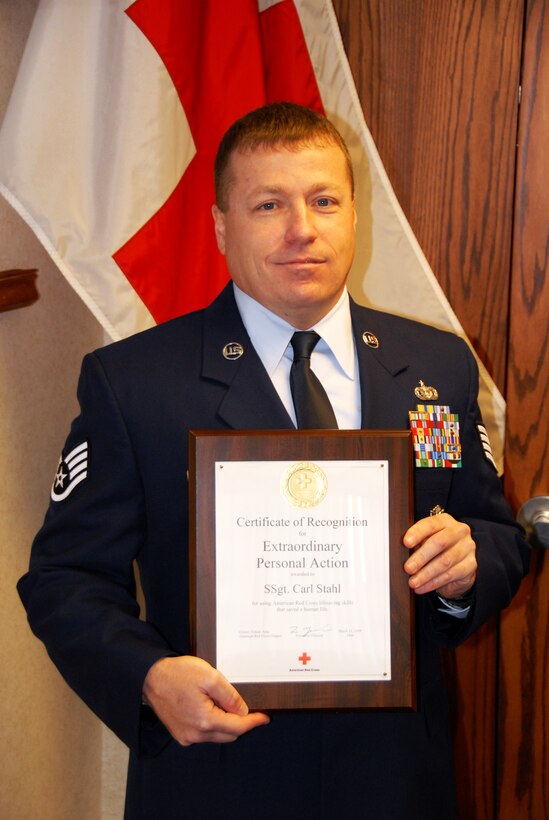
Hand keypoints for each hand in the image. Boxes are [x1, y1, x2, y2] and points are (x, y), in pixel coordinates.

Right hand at [142, 655, 269, 745]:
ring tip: (224, 703)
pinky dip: (212, 725)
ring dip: (225, 723)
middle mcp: (195, 734)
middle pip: (228, 734)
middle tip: (247, 708)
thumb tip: (243, 711)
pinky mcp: (180, 734)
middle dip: (240, 723)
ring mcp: (186, 736)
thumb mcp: (210, 677)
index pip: (237, 727)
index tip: (264, 717)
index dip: (253, 722)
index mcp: (205, 721)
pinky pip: (204, 734)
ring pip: (216, 735)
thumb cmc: (178, 674)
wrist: (150, 677)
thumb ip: (229, 696)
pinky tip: (211, 708)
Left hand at [402, 513, 476, 598]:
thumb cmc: (437, 550)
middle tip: (408, 568)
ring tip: (413, 582)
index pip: (431, 524)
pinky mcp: (471, 565)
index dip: (417, 533)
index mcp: (445, 521)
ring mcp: (467, 548)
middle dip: (421, 557)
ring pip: (445, 561)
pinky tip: (422, 587)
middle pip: (439, 542)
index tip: (406, 543)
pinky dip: (433, 583)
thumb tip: (399, 551)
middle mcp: (459, 531)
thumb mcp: (426, 542)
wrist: (458, 565)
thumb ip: (416, 542)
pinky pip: (450, 575)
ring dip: (426, 574)